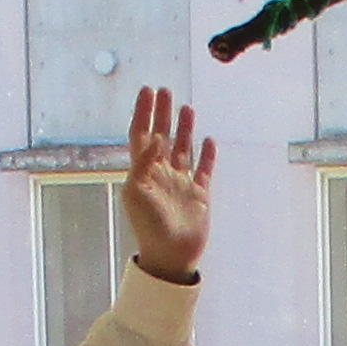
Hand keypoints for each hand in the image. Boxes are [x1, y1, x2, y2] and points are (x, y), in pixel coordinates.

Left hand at [120, 85, 216, 280]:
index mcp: (143, 172)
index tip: (147, 90)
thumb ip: (142, 163)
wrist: (171, 255)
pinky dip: (207, 154)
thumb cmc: (149, 227)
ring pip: (183, 148)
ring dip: (184, 128)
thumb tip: (152, 138)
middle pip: (162, 136)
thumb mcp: (137, 193)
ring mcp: (181, 183)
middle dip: (163, 114)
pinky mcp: (200, 194)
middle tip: (165, 90)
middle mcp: (161, 173)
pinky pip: (204, 169)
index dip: (144, 113)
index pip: (142, 135)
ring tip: (187, 107)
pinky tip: (209, 140)